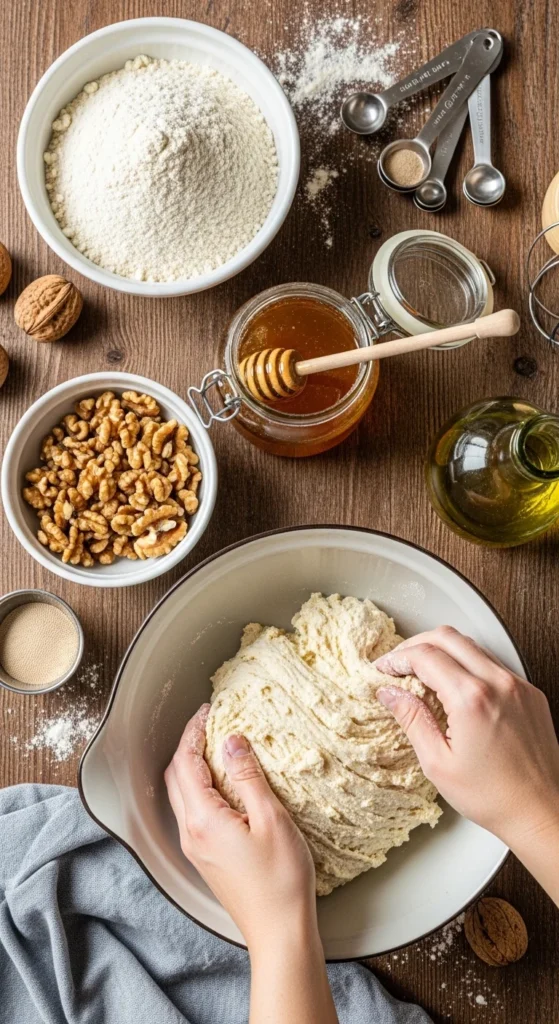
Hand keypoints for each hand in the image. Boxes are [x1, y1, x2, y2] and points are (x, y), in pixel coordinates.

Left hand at [164, 704, 316, 949]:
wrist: (279, 932)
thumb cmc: (280, 881)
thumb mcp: (271, 820)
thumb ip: (248, 778)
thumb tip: (232, 741)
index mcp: (203, 821)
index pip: (185, 763)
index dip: (193, 732)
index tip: (208, 711)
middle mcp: (191, 833)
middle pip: (176, 777)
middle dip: (188, 745)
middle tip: (209, 722)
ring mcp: (196, 847)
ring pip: (182, 794)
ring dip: (192, 765)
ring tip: (217, 745)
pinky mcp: (207, 857)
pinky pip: (194, 811)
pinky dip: (201, 786)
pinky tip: (224, 782)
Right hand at [374, 626, 558, 849]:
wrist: (541, 811)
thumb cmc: (493, 796)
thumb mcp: (438, 763)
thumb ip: (411, 720)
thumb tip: (390, 693)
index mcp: (471, 699)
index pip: (425, 655)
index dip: (398, 658)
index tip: (385, 669)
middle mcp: (498, 683)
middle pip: (448, 637)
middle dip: (417, 644)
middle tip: (400, 662)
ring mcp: (518, 685)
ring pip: (472, 645)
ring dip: (444, 650)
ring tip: (425, 673)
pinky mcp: (530, 693)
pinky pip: (493, 664)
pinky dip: (469, 664)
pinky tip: (456, 686)